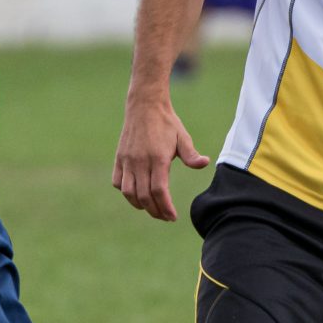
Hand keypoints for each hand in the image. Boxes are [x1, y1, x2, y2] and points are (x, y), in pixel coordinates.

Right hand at [112, 96, 209, 221]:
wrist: (145, 106)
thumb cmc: (167, 123)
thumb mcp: (183, 137)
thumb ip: (191, 154)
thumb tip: (204, 163)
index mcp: (158, 158)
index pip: (159, 191)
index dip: (165, 207)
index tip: (172, 217)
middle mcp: (140, 161)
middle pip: (144, 196)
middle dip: (155, 211)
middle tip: (165, 217)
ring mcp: (127, 160)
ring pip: (129, 192)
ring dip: (139, 205)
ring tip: (151, 209)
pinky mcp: (119, 158)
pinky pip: (118, 182)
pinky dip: (126, 192)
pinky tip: (137, 194)